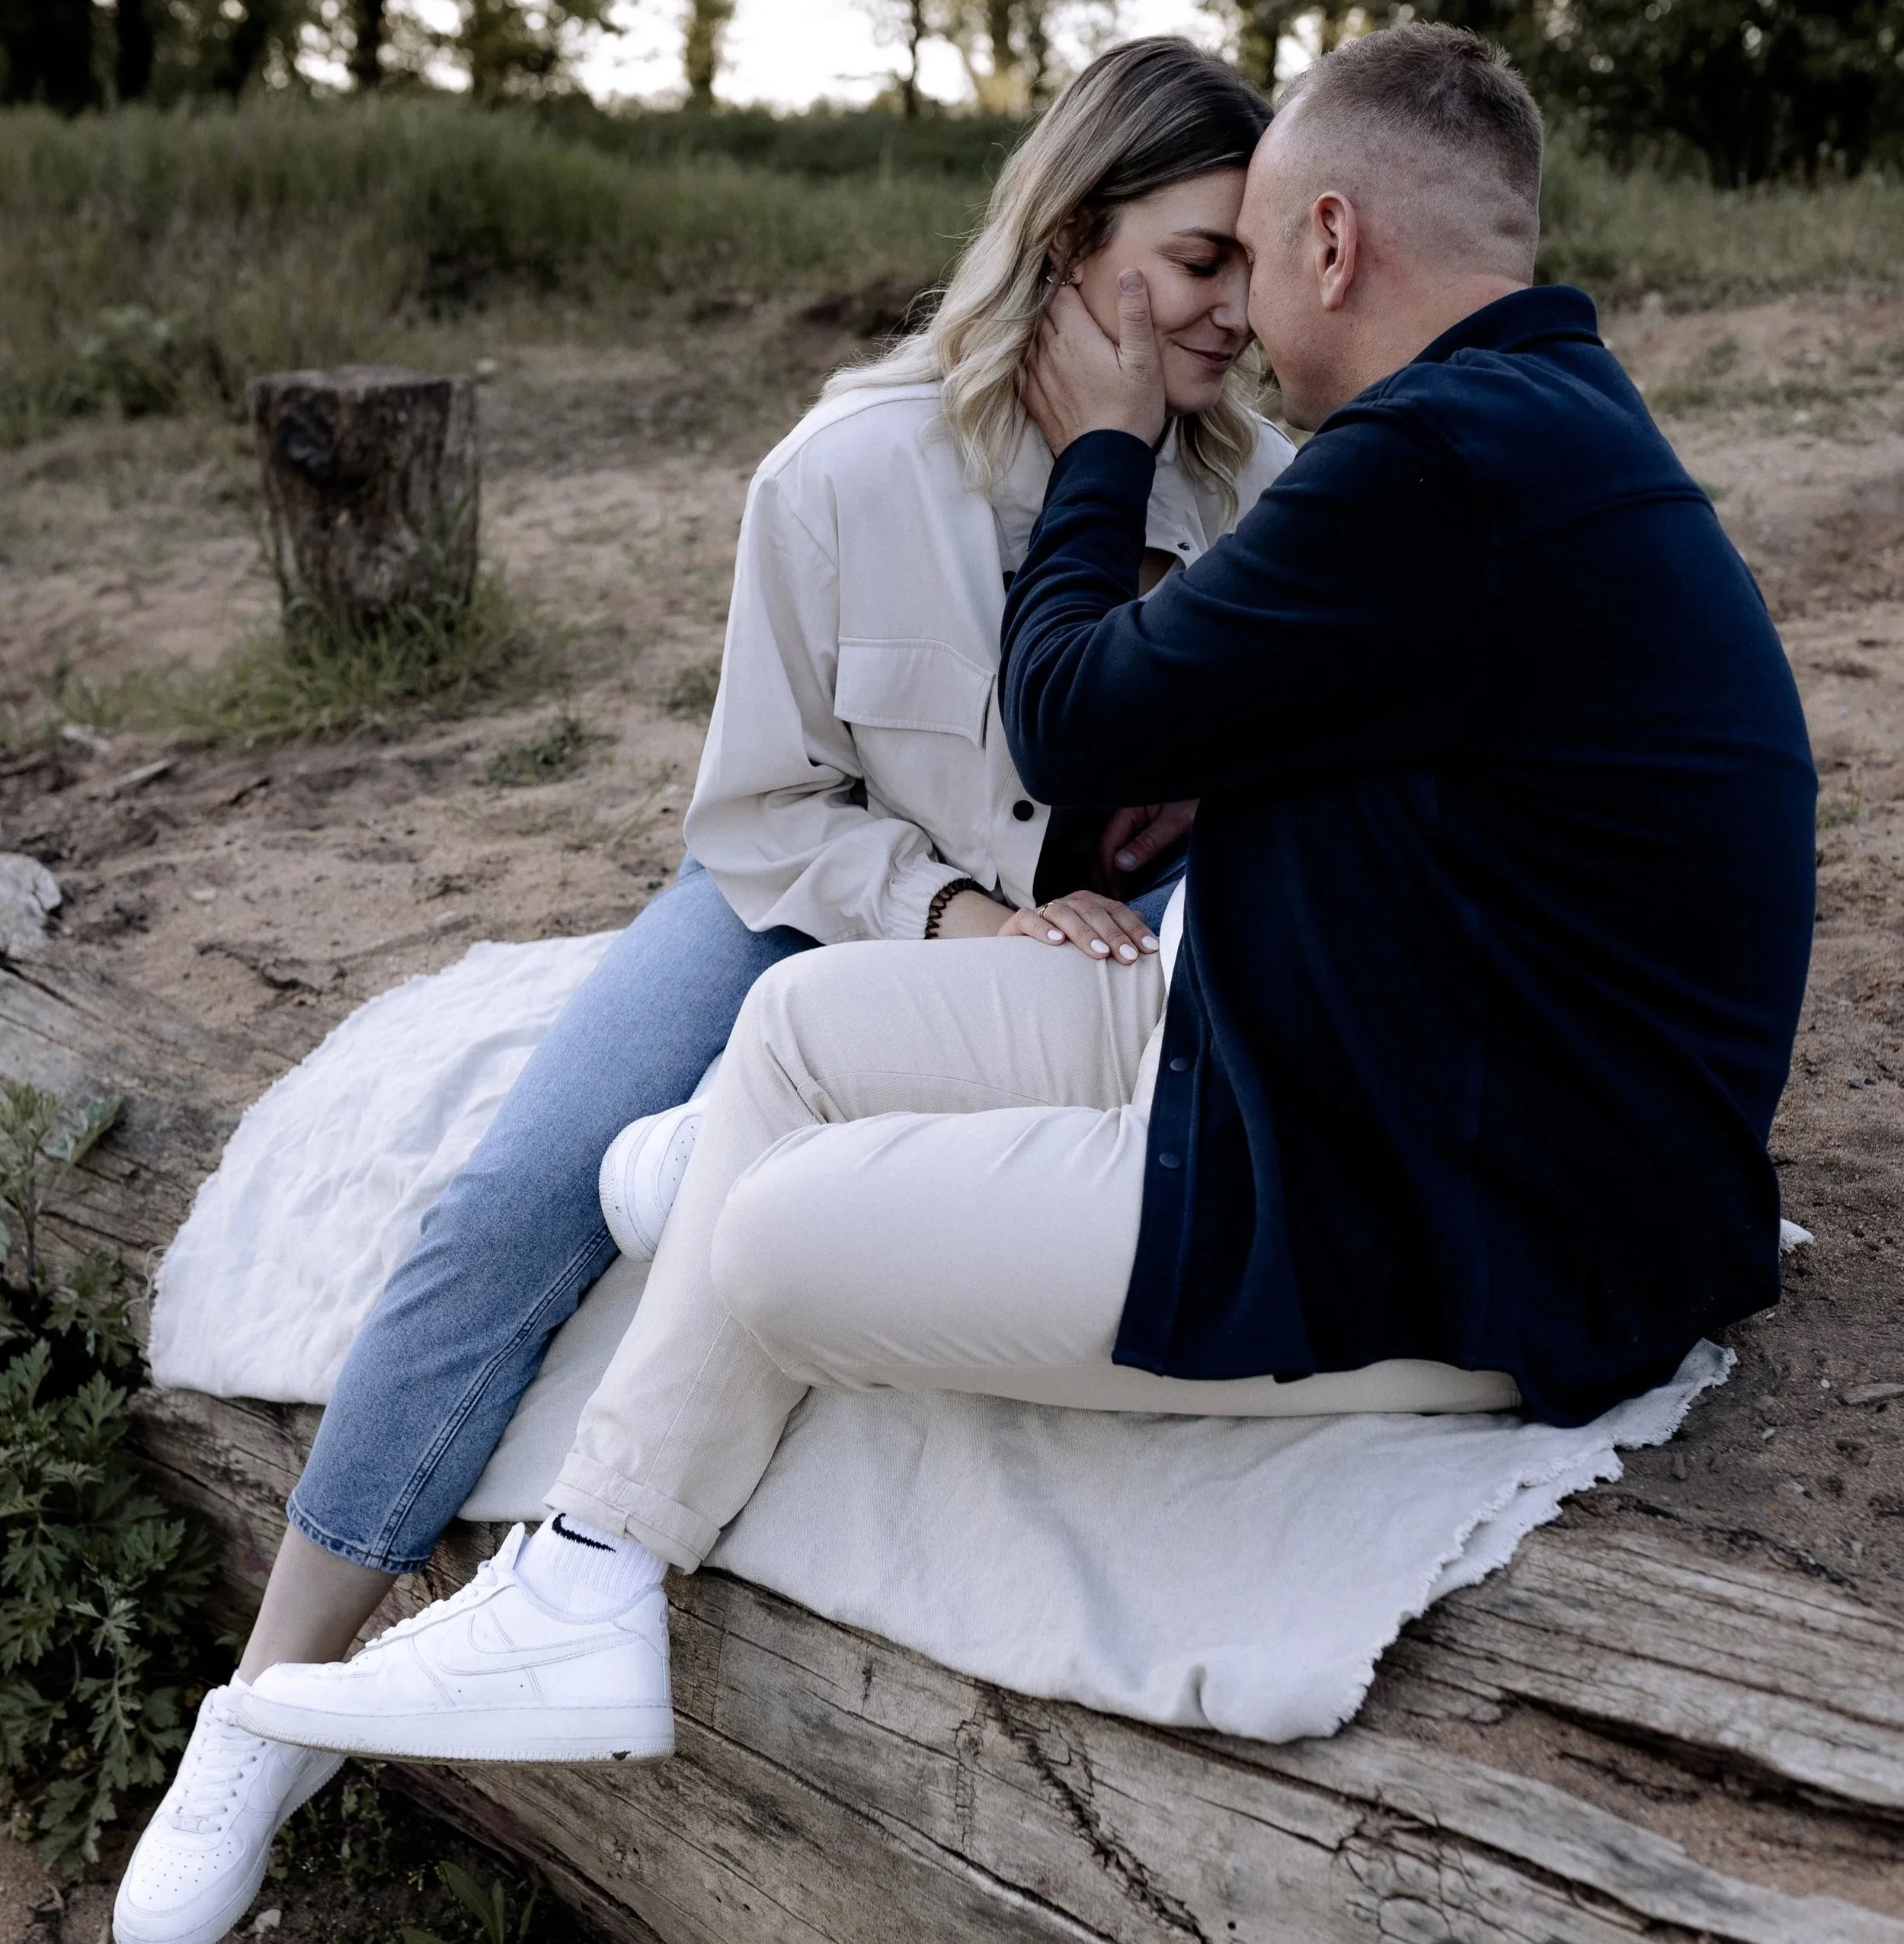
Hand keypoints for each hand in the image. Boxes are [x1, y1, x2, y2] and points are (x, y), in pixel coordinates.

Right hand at [999, 890, 1160, 964]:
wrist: (1019, 953)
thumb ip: (1118, 936)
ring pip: (1064, 913)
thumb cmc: (1064, 953)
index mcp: (1089, 905)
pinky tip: (1057, 942)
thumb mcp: (1093, 945)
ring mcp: (1043, 910)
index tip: (1149, 949)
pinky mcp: (1018, 923)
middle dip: (1114, 934)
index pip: (1116, 911)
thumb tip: (1149, 936)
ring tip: (1099, 954)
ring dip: (1084, 933)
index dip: (1134, 929)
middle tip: (1128, 957)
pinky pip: (1029, 919)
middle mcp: (1068, 903)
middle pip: (1093, 911)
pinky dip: (1043, 929)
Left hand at [1020, 272, 1166, 456]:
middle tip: (1072, 301)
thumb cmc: (1131, 412)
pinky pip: (1022, 366)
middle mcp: (1049, 352)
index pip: (1061, 292)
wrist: (1105, 463)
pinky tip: (1043, 357)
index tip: (1080, 280)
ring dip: (1042, 329)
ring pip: (1030, 337)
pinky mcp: (1033, 399)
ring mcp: (1038, 376)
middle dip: (1055, 303)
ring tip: (1059, 327)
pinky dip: (1029, 356)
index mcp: (1076, 336)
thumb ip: (1135, 314)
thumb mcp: (1145, 361)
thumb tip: (1129, 273)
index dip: (1069, 282)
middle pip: (1043, 312)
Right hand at [1098, 801, 1197, 891]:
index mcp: (1128, 810)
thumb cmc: (1196, 798)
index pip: (1107, 845)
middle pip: (1106, 849)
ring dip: (1114, 873)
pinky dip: (1126, 867)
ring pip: (1115, 851)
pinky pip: (1129, 849)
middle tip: (1112, 900)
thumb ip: (1148, 842)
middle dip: (1105, 875)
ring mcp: (1135, 822)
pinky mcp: (1146, 828)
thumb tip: (1121, 864)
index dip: (1107, 872)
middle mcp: (1127, 815)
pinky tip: (1130, 882)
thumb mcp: (1174, 822)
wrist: (1216, 789)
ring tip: (1119, 896)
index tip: (1114, 894)